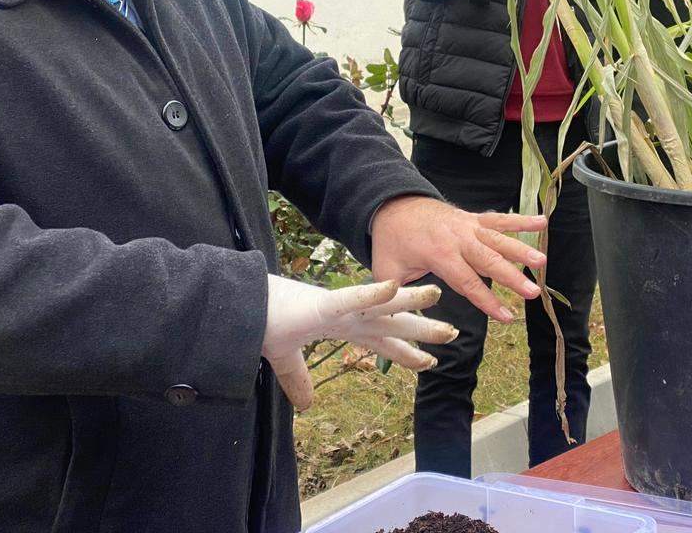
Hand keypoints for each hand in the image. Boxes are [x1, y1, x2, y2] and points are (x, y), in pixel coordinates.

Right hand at [261, 276, 452, 409]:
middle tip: (453, 334)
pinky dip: (371, 294)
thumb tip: (306, 405)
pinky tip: (392, 286)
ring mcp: (336, 308)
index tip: (431, 362)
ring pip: (381, 305)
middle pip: (391, 325)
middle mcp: (344, 316)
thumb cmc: (260, 323)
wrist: (237, 308)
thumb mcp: (283, 358)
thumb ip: (297, 379)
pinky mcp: (320, 305)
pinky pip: (350, 298)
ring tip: (437, 294)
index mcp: (338, 328)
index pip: (380, 341)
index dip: (406, 352)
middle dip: (422, 331)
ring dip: (410, 301)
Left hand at [370, 195, 547, 322]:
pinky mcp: (472, 218)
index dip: (487, 301)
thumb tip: (398, 323)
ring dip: (521, 249)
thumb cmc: (391, 241)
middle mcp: (457, 238)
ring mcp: (467, 226)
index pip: (467, 282)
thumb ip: (395, 296)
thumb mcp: (386, 269)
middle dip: (512, 277)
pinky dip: (520, 220)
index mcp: (438, 254)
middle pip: (489, 260)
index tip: (507, 317)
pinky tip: (543, 222)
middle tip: (533, 292)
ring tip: (542, 261)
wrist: (393, 204)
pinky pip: (499, 219)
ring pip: (498, 238)